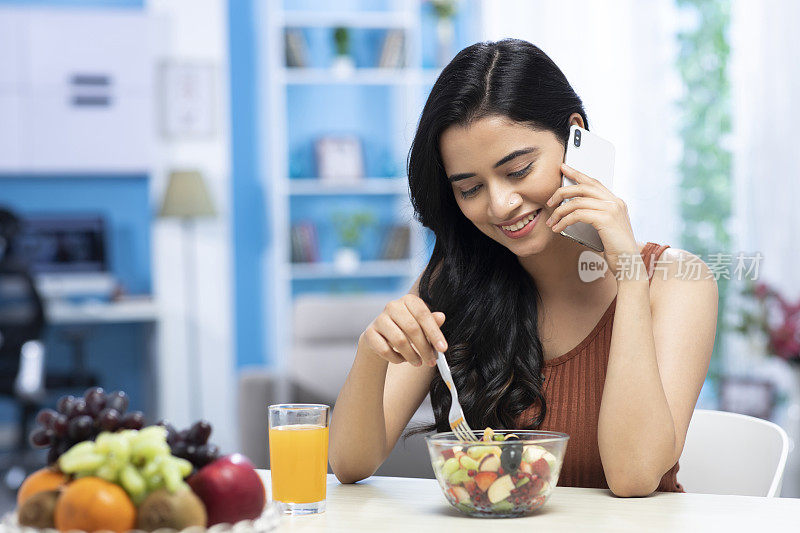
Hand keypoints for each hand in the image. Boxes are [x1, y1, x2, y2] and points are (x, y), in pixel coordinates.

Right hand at [360, 294, 447, 366]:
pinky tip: (402, 359)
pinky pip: (385, 350)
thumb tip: (441, 317)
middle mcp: (392, 306)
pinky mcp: (370, 333)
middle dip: (424, 348)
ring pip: (399, 340)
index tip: (443, 349)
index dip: (435, 333)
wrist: (381, 336)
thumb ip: (432, 322)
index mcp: (408, 300)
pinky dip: (396, 358)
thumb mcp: (421, 325)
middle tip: (431, 362)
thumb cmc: (406, 329)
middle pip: (412, 328)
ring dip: (412, 355)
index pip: (423, 315)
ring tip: (418, 362)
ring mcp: (379, 319)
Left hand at [545, 163, 639, 278]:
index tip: (563, 168)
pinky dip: (564, 221)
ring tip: (551, 222)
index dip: (577, 174)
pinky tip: (558, 228)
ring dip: (559, 212)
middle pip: (583, 187)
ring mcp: (612, 209)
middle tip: (549, 201)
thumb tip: (572, 210)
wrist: (628, 263)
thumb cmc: (615, 249)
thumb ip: (595, 215)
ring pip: (577, 201)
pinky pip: (577, 214)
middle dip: (562, 191)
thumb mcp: (605, 228)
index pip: (594, 182)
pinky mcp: (605, 219)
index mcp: (616, 202)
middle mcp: (615, 202)